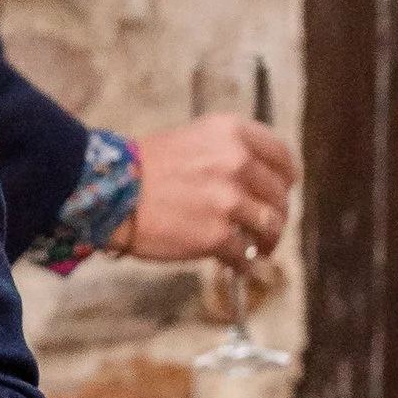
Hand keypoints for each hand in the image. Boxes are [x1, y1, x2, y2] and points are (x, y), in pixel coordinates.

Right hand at [125, 113, 296, 266]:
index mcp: (233, 133)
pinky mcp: (217, 235)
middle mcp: (237, 162)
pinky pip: (244, 254)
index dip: (286, 176)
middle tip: (269, 226)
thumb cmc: (143, 168)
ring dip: (267, 241)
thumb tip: (257, 182)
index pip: (281, 155)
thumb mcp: (192, 140)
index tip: (284, 187)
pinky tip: (234, 264)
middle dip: (277, 213)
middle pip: (278, 194)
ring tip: (259, 249)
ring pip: (270, 225)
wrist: (110, 192)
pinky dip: (242, 262)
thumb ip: (228, 153)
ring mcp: (229, 200)